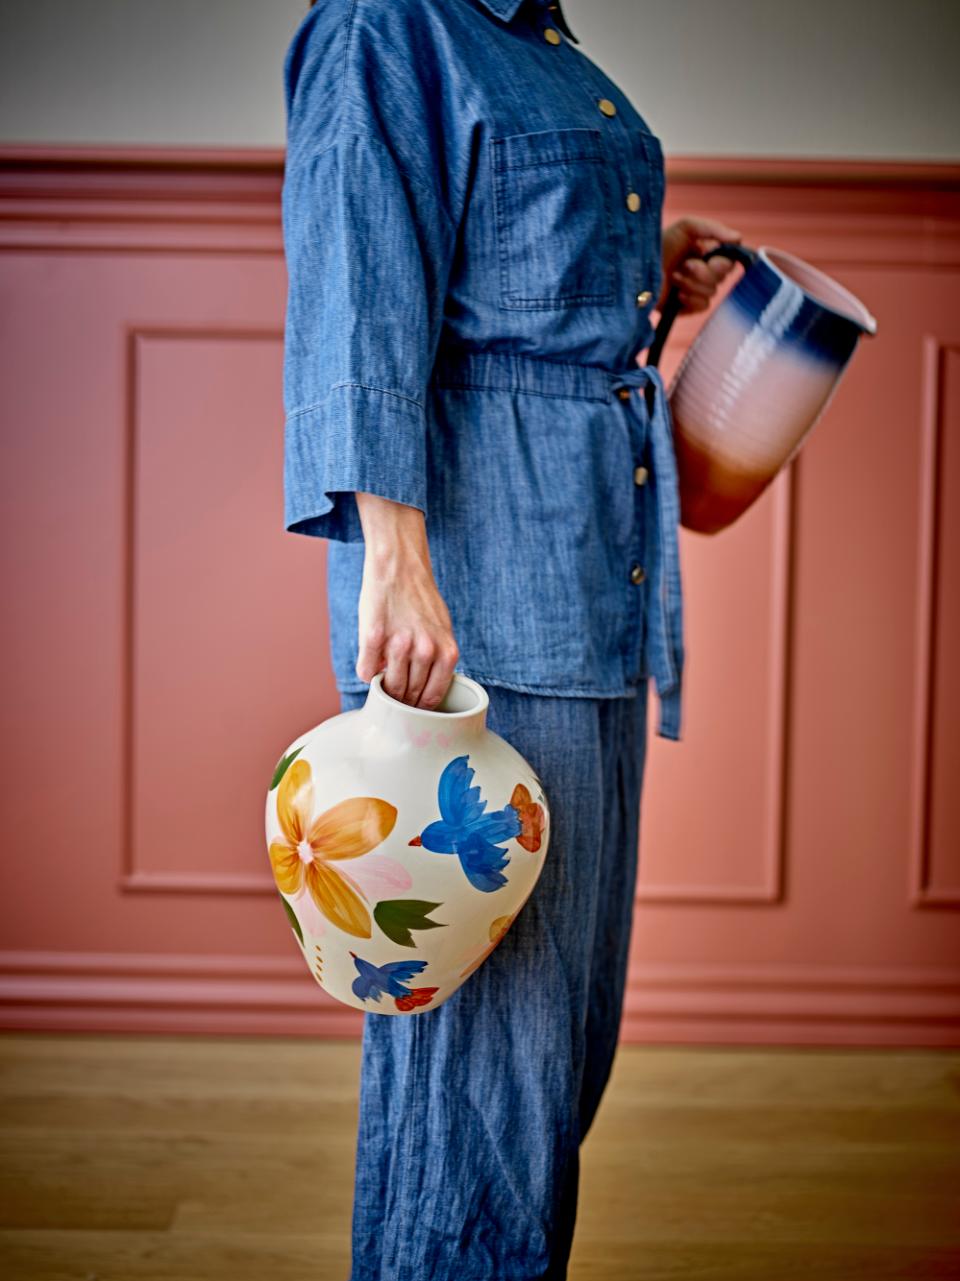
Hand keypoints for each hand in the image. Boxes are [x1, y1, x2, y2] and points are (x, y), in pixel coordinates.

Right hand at [354, 493, 459, 708]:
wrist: (399, 566)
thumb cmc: (420, 598)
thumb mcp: (442, 630)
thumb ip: (438, 660)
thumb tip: (428, 693)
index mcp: (446, 652)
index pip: (431, 698)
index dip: (419, 708)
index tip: (411, 709)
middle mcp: (425, 651)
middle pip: (409, 695)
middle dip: (401, 701)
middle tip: (394, 700)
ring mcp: (399, 645)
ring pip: (388, 687)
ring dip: (384, 689)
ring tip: (382, 681)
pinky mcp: (373, 638)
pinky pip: (366, 672)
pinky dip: (367, 671)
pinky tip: (371, 661)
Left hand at [657, 216, 743, 314]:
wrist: (634, 271)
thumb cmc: (657, 245)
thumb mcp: (685, 228)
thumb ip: (712, 229)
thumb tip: (738, 237)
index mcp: (707, 253)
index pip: (730, 261)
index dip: (723, 264)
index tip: (710, 260)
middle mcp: (704, 271)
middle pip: (722, 278)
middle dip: (703, 272)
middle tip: (684, 266)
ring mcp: (696, 290)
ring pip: (712, 292)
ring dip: (691, 284)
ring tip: (673, 277)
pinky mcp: (687, 307)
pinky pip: (703, 306)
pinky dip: (690, 299)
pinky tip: (676, 295)